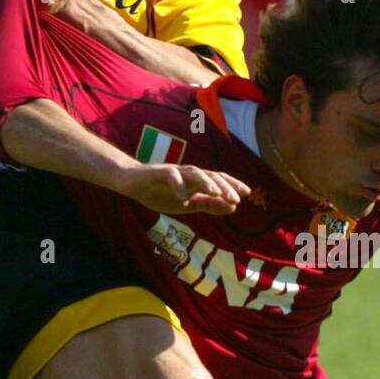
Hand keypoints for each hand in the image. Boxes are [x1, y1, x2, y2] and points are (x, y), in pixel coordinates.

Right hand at [123, 164, 250, 215]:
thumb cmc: (161, 193)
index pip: (219, 180)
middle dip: (224, 186)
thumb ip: (209, 205)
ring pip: (194, 173)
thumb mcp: (188, 204)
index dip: (233, 185)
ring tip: (216, 194)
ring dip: (206, 183)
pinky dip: (178, 186)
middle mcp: (188, 173)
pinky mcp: (158, 172)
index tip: (247, 194)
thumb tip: (233, 207)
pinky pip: (171, 176)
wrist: (132, 183)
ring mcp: (174, 171)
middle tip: (236, 198)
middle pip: (210, 175)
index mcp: (196, 181)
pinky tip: (184, 198)